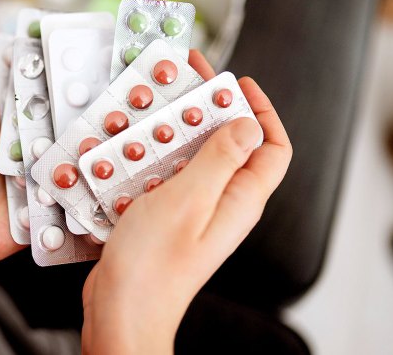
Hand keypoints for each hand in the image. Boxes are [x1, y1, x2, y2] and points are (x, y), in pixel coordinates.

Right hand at [82, 52, 291, 353]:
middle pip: (227, 145)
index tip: (238, 84)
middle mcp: (220, 203)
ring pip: (190, 158)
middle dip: (207, 111)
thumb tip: (247, 125)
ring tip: (149, 113)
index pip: (271, 147)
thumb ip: (220, 159)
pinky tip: (125, 153)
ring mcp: (192, 210)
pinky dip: (148, 159)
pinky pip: (163, 176)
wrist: (121, 309)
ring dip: (171, 134)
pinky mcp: (164, 216)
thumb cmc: (153, 267)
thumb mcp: (189, 200)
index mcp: (239, 200)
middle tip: (185, 82)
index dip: (261, 111)